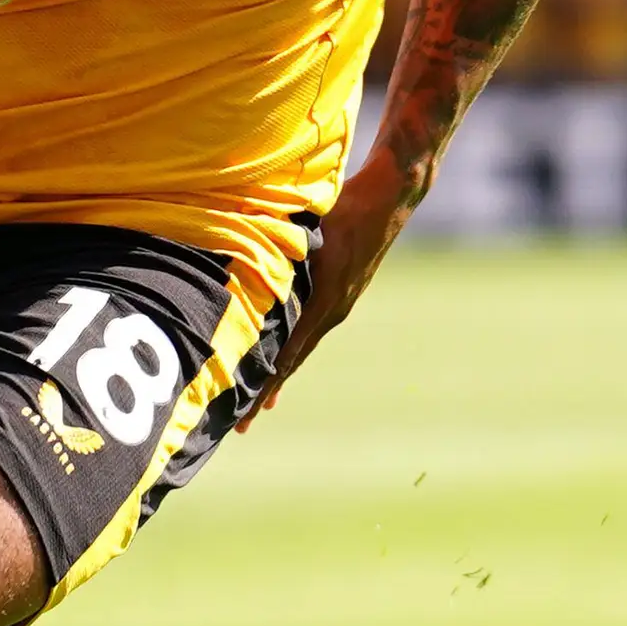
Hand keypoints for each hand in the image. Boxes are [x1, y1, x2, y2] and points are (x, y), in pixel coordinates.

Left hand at [259, 148, 420, 408]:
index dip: (266, 382)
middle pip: (292, 362)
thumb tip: (239, 259)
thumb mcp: (306, 229)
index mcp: (322, 301)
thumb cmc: (341, 206)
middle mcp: (332, 311)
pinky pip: (310, 332)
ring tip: (258, 406)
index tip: (248, 408)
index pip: (288, 352)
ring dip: (278, 378)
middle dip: (265, 393)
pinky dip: (292, 354)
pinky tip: (281, 365)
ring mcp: (338, 307)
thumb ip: (277, 249)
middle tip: (241, 425)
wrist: (387, 200)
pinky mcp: (340, 297)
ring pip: (301, 350)